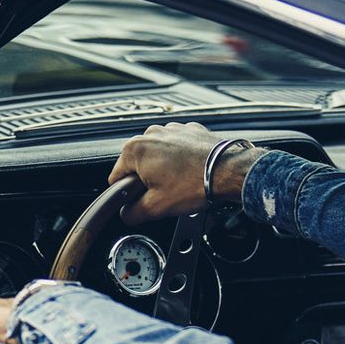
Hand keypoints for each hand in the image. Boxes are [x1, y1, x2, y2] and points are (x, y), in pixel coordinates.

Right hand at [108, 123, 257, 224]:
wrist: (228, 171)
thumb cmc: (195, 184)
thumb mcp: (156, 208)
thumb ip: (131, 212)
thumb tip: (126, 213)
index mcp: (135, 150)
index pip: (116, 178)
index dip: (127, 194)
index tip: (141, 200)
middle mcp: (151, 134)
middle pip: (137, 165)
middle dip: (147, 181)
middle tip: (165, 194)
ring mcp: (171, 130)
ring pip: (157, 156)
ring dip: (164, 170)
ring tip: (180, 184)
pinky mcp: (188, 131)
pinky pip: (176, 149)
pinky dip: (180, 160)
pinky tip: (189, 173)